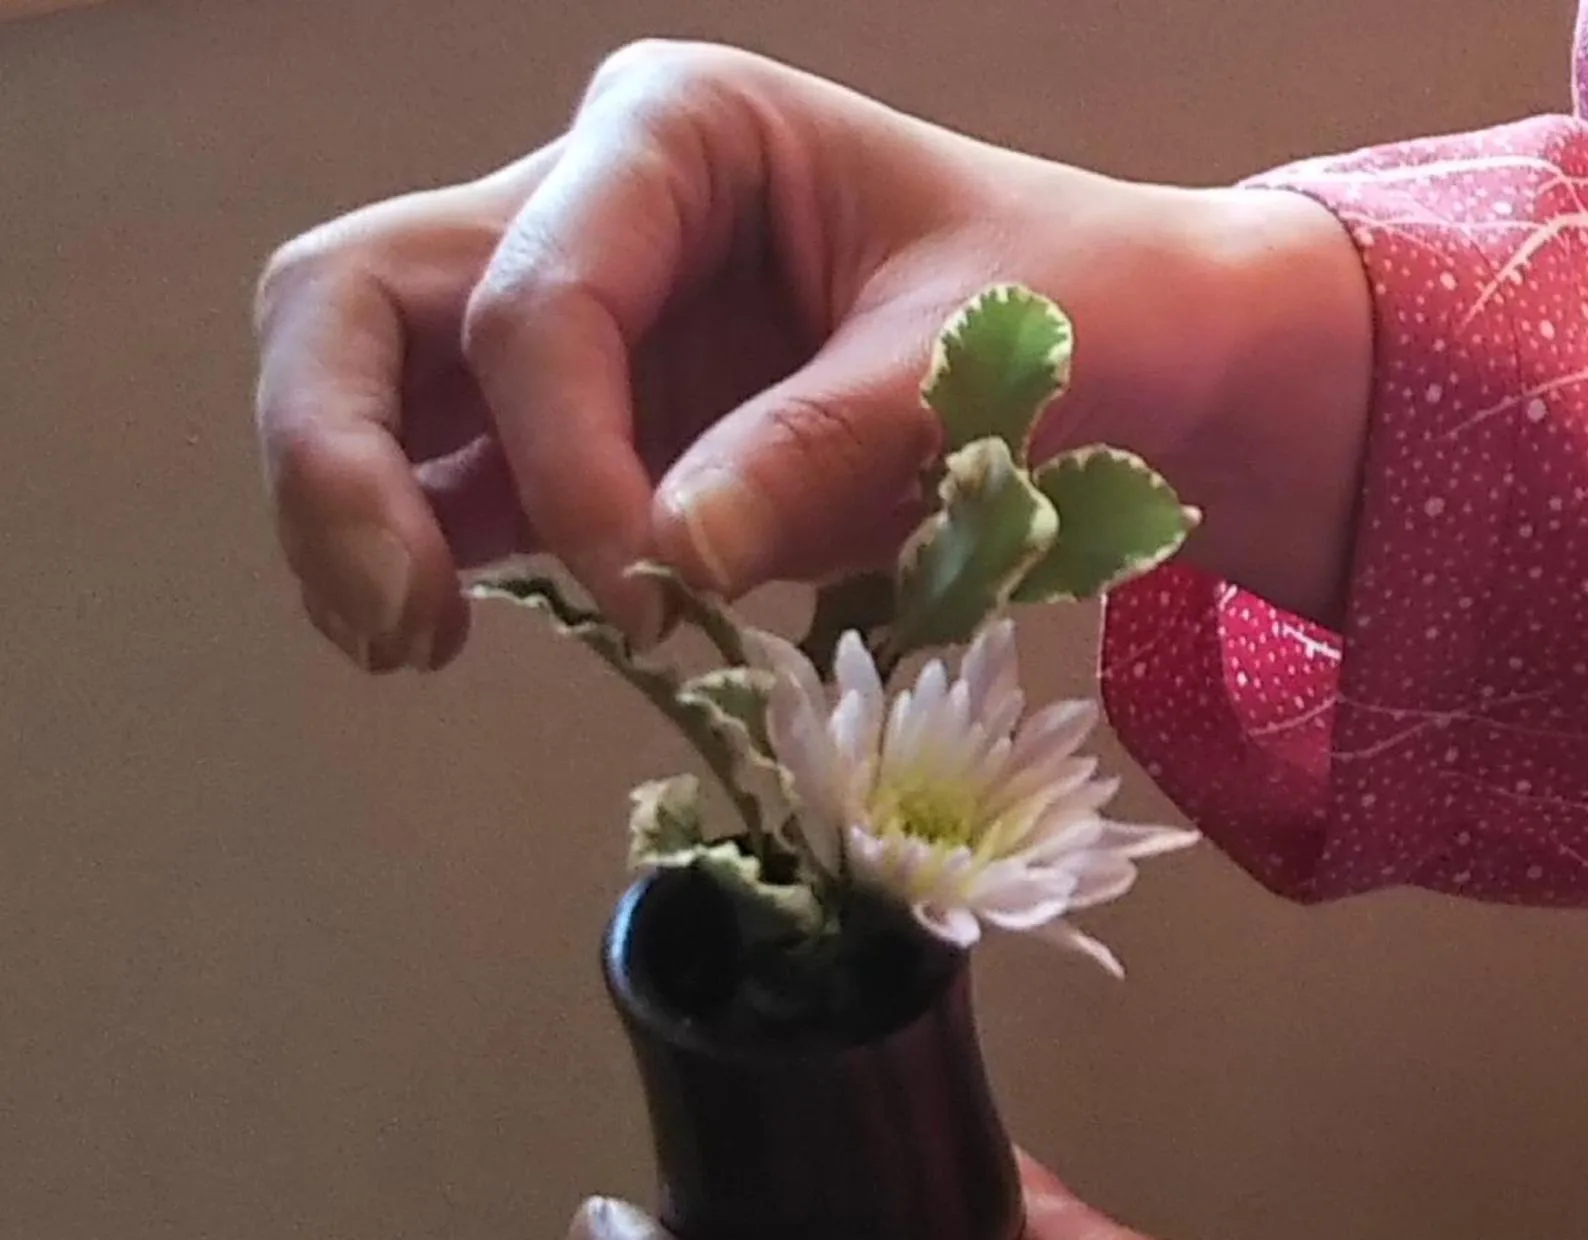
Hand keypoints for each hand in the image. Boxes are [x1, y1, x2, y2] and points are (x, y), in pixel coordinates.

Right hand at [253, 41, 1370, 672]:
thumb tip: (660, 562)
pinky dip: (426, 550)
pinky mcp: (595, 425)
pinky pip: (457, 476)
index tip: (650, 591)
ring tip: (410, 645)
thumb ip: (816, 445)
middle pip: (364, 298)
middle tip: (404, 624)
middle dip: (342, 458)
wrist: (1133, 352)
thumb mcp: (973, 357)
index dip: (564, 458)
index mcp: (677, 133)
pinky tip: (442, 636)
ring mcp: (580, 319)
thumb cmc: (1079, 303)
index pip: (537, 294)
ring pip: (374, 385)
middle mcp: (592, 205)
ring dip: (351, 513)